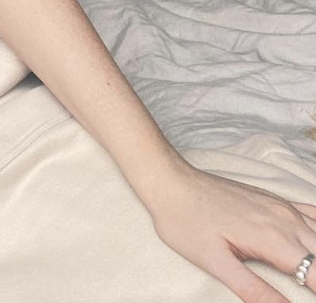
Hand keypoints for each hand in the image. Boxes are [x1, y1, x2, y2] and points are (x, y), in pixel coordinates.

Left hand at [145, 160, 315, 301]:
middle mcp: (284, 220)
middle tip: (309, 292)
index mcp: (274, 240)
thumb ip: (254, 290)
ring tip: (312, 279)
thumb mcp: (215, 262)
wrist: (168, 180)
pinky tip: (314, 245)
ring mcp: (281, 207)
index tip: (309, 299)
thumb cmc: (185, 221)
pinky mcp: (274, 200)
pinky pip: (313, 214)